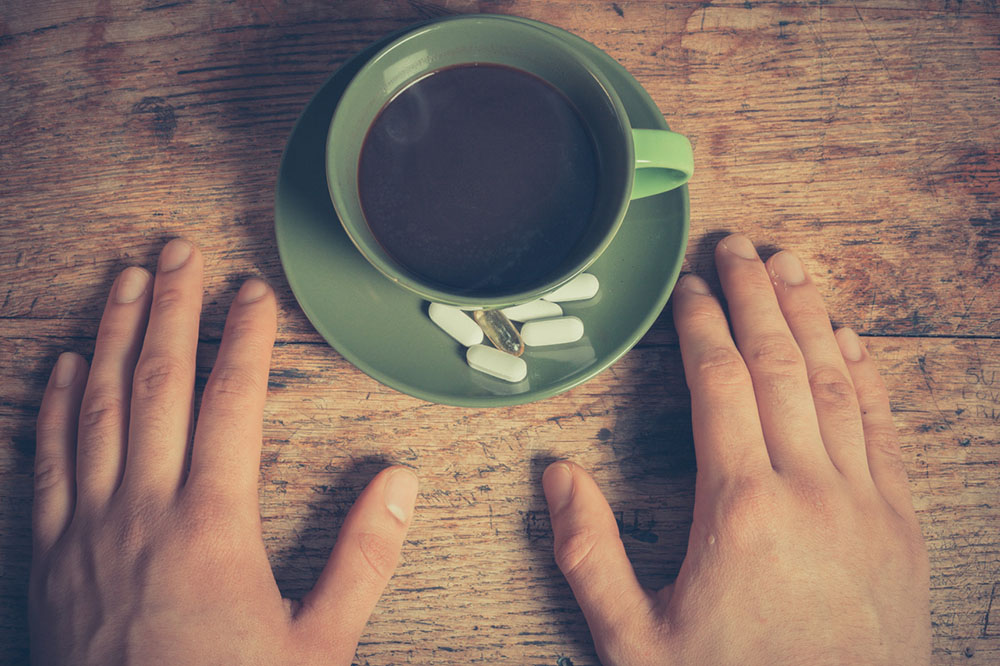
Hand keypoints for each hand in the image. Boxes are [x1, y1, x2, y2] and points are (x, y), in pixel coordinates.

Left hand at [30, 239, 418, 664]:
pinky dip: (53, 406)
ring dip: (110, 336)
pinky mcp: (50, 558)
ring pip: (96, 408)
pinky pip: (47, 462)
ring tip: (122, 280)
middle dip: (169, 309)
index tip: (253, 292)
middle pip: (157, 385)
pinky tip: (61, 365)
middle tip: (179, 251)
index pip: (231, 403)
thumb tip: (399, 482)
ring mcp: (88, 531)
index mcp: (213, 527)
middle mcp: (144, 512)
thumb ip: (363, 559)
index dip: (244, 340)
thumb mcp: (320, 646)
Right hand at [542, 234, 929, 664]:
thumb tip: (557, 475)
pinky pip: (883, 428)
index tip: (691, 286)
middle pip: (780, 363)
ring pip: (835, 382)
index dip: (702, 325)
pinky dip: (866, 374)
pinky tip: (851, 338)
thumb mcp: (634, 639)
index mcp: (738, 509)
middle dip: (756, 295)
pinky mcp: (899, 523)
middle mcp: (808, 489)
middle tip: (739, 245)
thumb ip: (588, 553)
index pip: (720, 384)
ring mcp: (863, 502)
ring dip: (811, 314)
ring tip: (793, 263)